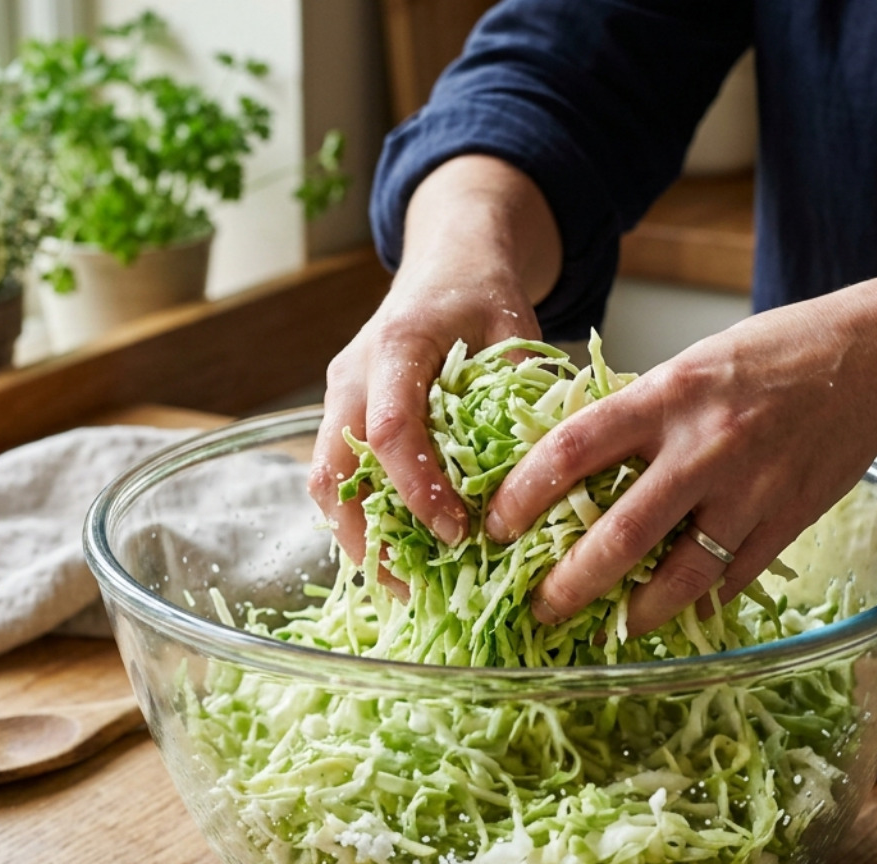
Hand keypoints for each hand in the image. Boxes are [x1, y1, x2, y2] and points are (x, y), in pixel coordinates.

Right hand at [309, 268, 539, 567]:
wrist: (446, 259)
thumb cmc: (481, 290)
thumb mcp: (516, 324)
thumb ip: (527, 385)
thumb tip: (550, 461)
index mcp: (396, 347)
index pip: (391, 431)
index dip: (418, 490)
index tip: (457, 533)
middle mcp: (352, 375)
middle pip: (333, 471)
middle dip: (368, 537)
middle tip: (414, 589)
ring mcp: (339, 396)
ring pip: (326, 482)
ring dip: (358, 538)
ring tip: (406, 587)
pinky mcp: (344, 415)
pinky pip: (340, 477)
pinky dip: (364, 519)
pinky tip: (401, 555)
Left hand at [484, 291, 876, 636]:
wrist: (872, 358)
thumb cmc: (770, 354)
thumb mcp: (688, 367)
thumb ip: (638, 416)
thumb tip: (575, 470)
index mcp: (667, 395)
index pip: (573, 449)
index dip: (524, 494)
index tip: (496, 526)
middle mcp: (706, 446)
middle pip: (621, 534)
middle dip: (570, 583)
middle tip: (540, 607)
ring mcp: (751, 490)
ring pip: (681, 576)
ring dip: (636, 613)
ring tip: (610, 627)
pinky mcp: (788, 520)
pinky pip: (732, 578)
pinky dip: (698, 600)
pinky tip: (675, 610)